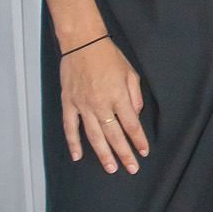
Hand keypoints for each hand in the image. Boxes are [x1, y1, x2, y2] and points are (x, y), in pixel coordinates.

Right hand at [60, 37, 146, 173]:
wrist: (82, 43)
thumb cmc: (109, 57)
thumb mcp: (131, 73)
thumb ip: (134, 96)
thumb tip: (134, 115)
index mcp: (118, 96)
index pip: (131, 125)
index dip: (138, 140)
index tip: (144, 152)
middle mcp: (100, 104)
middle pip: (114, 135)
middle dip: (124, 153)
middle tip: (131, 168)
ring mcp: (82, 105)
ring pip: (93, 136)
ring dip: (103, 154)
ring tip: (110, 168)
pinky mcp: (68, 103)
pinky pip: (70, 127)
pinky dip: (73, 143)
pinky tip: (77, 156)